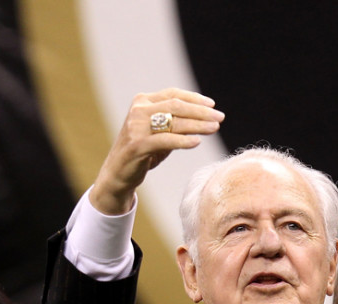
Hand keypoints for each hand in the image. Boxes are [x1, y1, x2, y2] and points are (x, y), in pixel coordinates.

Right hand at [89, 88, 223, 215]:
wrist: (117, 174)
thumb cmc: (142, 153)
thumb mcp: (160, 134)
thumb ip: (176, 123)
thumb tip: (206, 117)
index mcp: (142, 102)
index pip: (173, 95)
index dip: (195, 98)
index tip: (213, 105)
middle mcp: (138, 110)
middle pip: (176, 106)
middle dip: (201, 111)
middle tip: (220, 117)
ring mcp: (136, 127)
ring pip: (173, 122)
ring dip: (198, 125)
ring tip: (214, 128)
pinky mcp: (137, 144)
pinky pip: (165, 140)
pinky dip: (183, 141)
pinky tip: (197, 142)